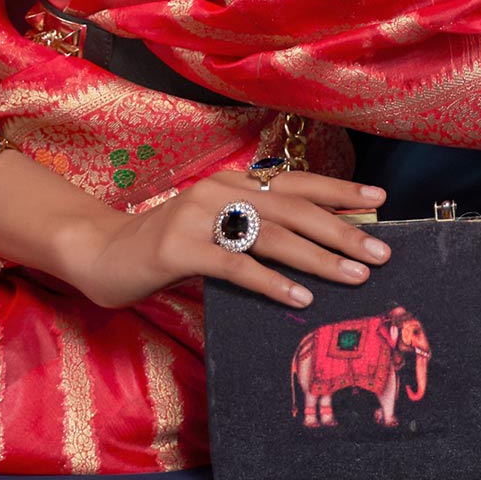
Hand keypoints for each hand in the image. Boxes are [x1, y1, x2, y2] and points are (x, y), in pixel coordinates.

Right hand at [66, 169, 390, 311]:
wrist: (99, 253)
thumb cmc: (166, 248)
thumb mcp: (216, 231)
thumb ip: (256, 231)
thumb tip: (319, 249)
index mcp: (232, 182)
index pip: (296, 182)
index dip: (339, 190)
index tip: (380, 200)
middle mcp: (218, 190)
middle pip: (293, 209)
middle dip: (342, 231)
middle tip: (381, 252)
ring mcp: (196, 217)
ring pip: (271, 235)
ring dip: (318, 258)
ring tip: (354, 275)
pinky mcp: (178, 248)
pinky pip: (235, 266)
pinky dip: (272, 281)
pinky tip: (299, 297)